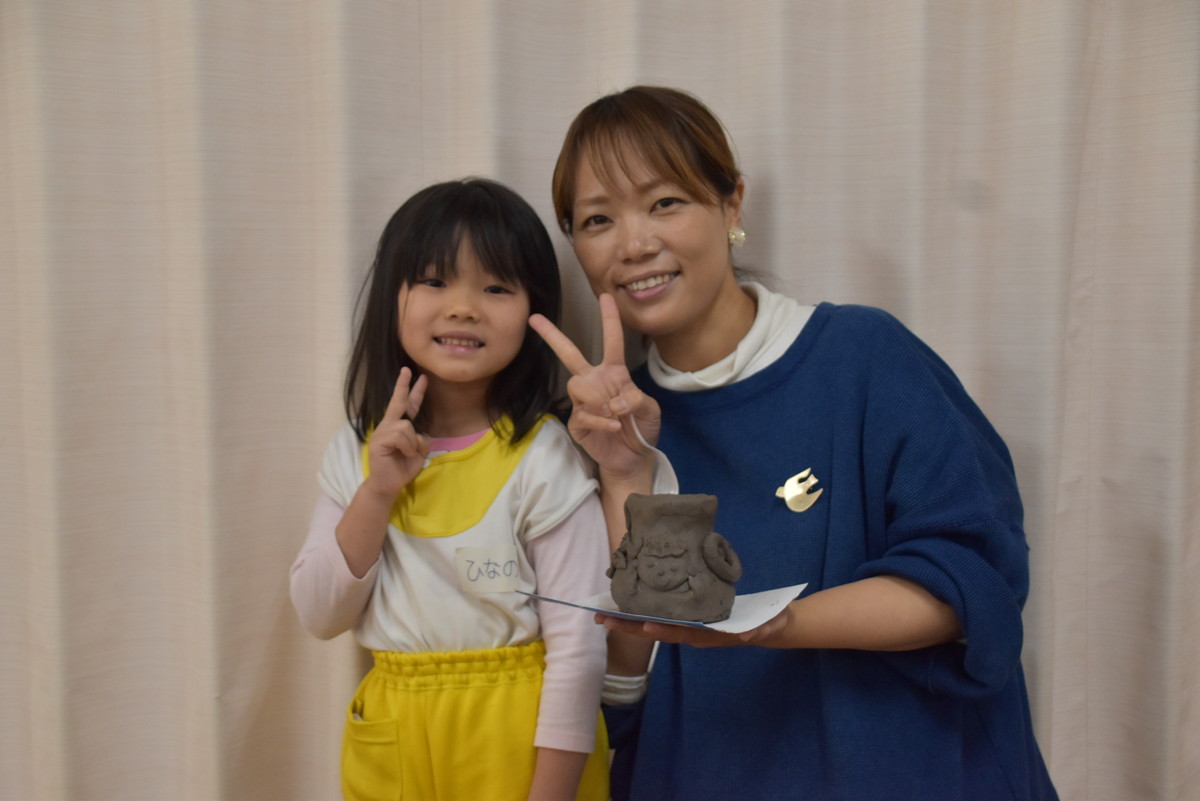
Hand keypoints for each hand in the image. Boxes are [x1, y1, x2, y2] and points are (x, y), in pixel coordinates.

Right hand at [363, 366, 429, 497]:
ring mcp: (382, 432)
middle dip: (404, 386)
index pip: (407, 405)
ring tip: (407, 454)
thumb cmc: (402, 468)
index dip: (412, 391)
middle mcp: (388, 425)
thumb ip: (421, 440)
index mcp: (398, 427)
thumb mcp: (419, 452)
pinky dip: (407, 447)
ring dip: (412, 443)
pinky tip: (402, 455)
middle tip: (407, 369)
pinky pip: (401, 436)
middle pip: (398, 402)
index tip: (417, 376)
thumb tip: (420, 433)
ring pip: (407, 426)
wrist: (387, 485)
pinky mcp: (379, 440)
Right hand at [529, 293, 660, 478]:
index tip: (605, 296)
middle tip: (534, 319)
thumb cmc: (642, 428)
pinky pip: (583, 414)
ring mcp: (583, 402)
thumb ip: (637, 399)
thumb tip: (616, 400)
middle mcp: (594, 382)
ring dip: (598, 398)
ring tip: (614, 413)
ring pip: (577, 385)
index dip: (609, 320)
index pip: (611, 342)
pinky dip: (602, 421)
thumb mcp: (650, 409)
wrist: (633, 458)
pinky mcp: (577, 422)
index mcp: (614, 373)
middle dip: (552, 336)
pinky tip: (614, 427)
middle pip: (570, 354)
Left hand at [594, 603, 794, 649]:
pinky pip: (661, 616)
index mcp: (710, 635)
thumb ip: (761, 629)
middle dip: (631, 627)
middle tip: (603, 620)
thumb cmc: (767, 622)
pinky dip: (641, 612)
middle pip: (659, 631)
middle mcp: (694, 633)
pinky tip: (624, 605)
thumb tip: (750, 634)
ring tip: (603, 615)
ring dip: (629, 621)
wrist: (767, 625)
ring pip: (655, 625)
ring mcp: (689, 627)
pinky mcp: (687, 617)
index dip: (665, 630)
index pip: (683, 633)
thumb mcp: (768, 625)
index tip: (645, 626)